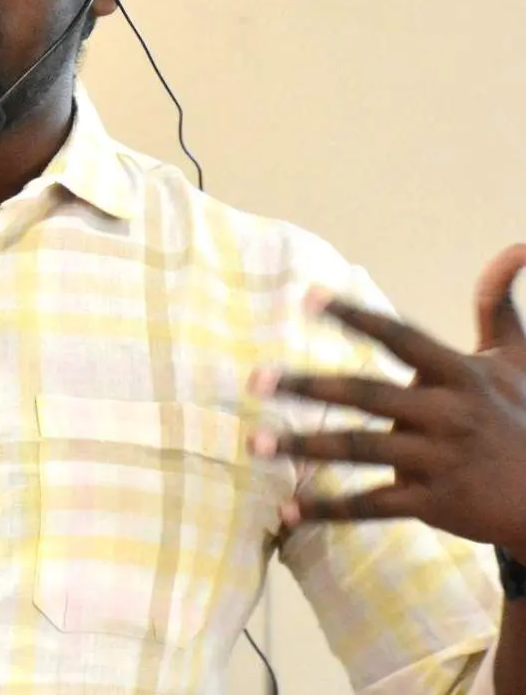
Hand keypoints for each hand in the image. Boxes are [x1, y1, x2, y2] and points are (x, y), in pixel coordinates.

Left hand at [247, 244, 525, 558]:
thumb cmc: (522, 416)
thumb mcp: (514, 358)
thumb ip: (496, 304)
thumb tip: (515, 244)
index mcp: (456, 373)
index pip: (397, 336)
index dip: (355, 316)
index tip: (307, 298)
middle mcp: (445, 413)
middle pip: (365, 395)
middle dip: (308, 387)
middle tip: (256, 379)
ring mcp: (438, 460)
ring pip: (359, 450)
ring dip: (304, 446)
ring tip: (256, 443)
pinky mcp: (434, 504)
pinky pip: (372, 506)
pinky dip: (329, 508)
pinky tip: (289, 511)